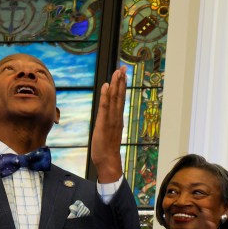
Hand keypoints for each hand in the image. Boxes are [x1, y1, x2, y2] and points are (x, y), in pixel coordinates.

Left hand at [89, 66, 127, 182]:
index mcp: (117, 118)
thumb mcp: (107, 133)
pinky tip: (108, 86)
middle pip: (120, 96)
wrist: (108, 161)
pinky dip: (107, 96)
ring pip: (115, 99)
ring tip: (118, 72)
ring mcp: (112, 120)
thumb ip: (109, 123)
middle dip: (121, 81)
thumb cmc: (106, 149)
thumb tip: (108, 117)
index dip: (121, 86)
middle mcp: (117, 117)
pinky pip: (106, 107)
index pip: (120, 99)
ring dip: (116, 84)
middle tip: (123, 68)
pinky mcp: (104, 123)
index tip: (123, 74)